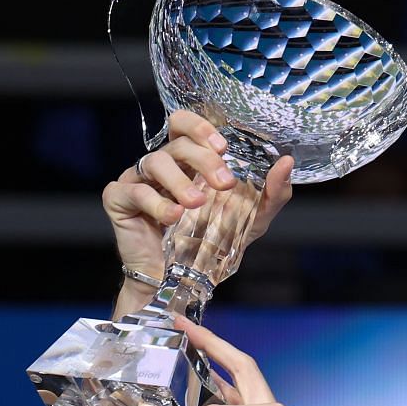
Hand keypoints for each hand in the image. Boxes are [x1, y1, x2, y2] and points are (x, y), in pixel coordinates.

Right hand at [101, 109, 296, 275]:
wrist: (179, 281)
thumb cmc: (211, 245)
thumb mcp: (251, 220)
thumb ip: (272, 194)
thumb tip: (287, 162)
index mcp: (187, 162)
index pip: (185, 124)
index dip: (200, 127)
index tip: (222, 146)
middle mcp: (161, 165)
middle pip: (176, 143)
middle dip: (202, 159)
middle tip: (224, 183)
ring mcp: (137, 180)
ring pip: (154, 161)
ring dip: (179, 181)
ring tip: (197, 203)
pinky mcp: (119, 200)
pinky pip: (134, 191)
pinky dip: (156, 203)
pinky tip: (173, 217)